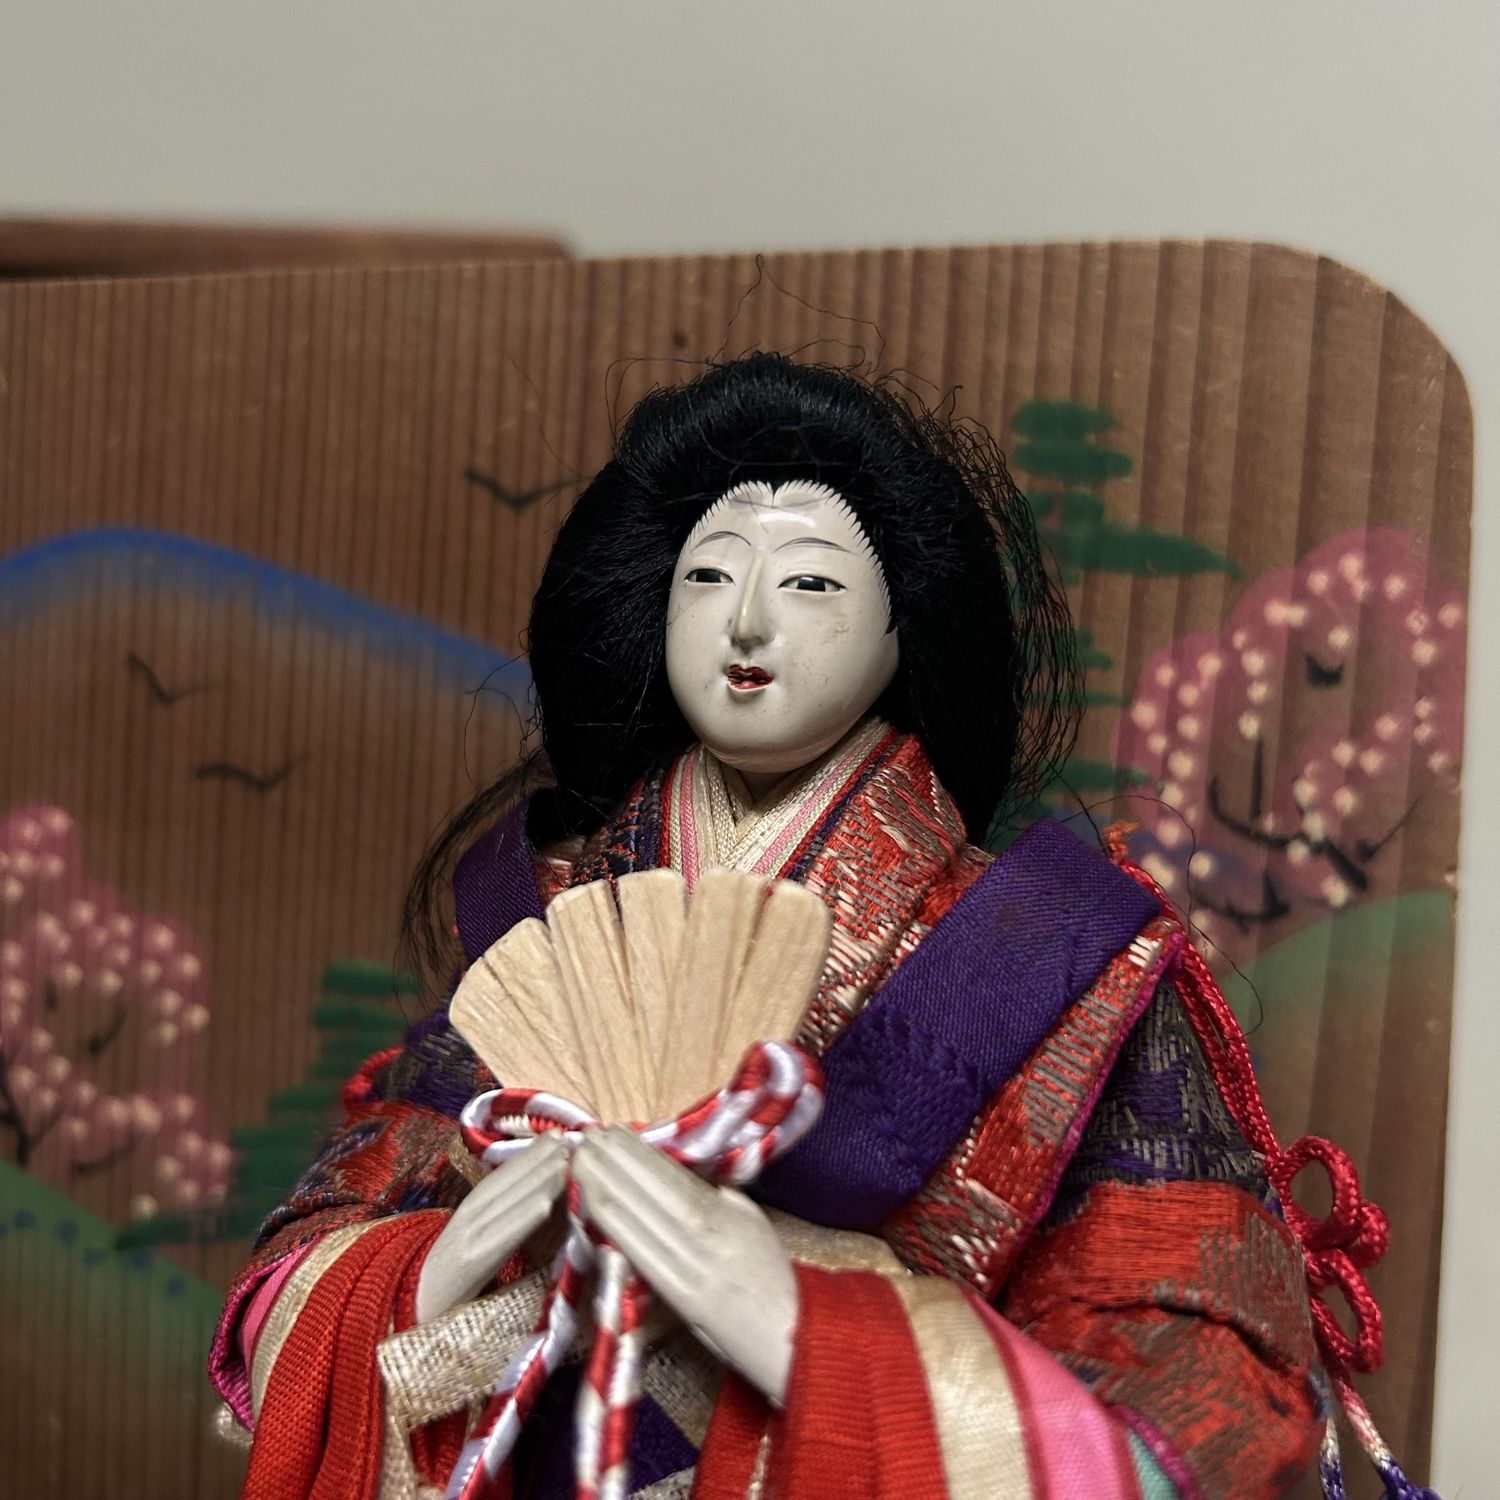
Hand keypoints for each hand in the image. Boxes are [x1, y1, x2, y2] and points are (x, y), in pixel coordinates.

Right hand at [414, 1134, 567, 1323]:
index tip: (556, 1135)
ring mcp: (467, 1240)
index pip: (501, 1177)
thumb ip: (495, 1218)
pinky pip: (502, 1238)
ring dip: (538, 1181)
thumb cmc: (450, 1279)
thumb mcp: (472, 1240)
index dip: (528, 1155)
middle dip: (539, 1159)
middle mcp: (466, 1219)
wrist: (414, 1311)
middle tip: (568, 1139)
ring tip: (565, 1163)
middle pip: (506, 1183)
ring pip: (508, 1203)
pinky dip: (524, 1219)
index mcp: (467, 1211)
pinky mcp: (470, 1264)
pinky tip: (547, 1205)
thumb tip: (533, 1194)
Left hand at [572, 1126, 796, 1404]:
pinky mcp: (678, 1297)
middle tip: (586, 1137)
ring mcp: (691, 1267)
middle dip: (615, 1161)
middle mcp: (707, 1235)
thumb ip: (715, 1196)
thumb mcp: (750, 1220)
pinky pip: (640, 1255)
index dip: (640, 1152)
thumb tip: (675, 1173)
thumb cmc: (770, 1274)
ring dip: (606, 1187)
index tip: (614, 1131)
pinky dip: (614, 1227)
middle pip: (652, 1190)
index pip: (673, 1175)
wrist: (790, 1334)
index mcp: (725, 1212)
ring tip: (581, 1163)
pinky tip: (592, 1209)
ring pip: (640, 1218)